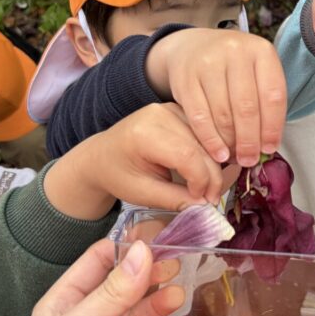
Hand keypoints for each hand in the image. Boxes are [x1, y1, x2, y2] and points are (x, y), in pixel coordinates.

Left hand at [12, 239, 183, 315]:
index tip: (159, 242)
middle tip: (177, 266)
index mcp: (63, 305)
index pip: (98, 261)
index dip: (128, 250)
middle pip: (123, 286)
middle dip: (149, 275)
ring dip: (158, 304)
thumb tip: (142, 254)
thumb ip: (108, 296)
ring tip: (179, 297)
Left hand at [45, 103, 233, 219]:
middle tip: (212, 199)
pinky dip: (208, 153)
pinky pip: (202, 133)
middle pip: (200, 146)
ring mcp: (169, 109)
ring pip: (206, 139)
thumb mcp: (142, 193)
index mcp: (144, 134)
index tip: (204, 200)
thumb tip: (206, 206)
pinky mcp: (177, 110)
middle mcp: (159, 114)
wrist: (101, 156)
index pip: (187, 155)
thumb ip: (175, 199)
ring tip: (207, 188)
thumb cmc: (118, 175)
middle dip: (211, 175)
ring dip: (213, 165)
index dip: (202, 179)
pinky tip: (205, 171)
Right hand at [146, 28, 286, 166]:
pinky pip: (200, 116)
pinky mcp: (185, 78)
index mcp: (261, 51)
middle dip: (250, 140)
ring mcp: (208, 63)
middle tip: (250, 160)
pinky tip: (217, 153)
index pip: (273, 95)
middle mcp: (235, 52)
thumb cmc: (232, 67)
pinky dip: (210, 140)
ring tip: (235, 157)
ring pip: (223, 114)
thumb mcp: (255, 71)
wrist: (192, 47)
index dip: (273, 127)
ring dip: (231, 142)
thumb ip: (264, 100)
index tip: (270, 148)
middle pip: (247, 107)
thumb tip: (267, 146)